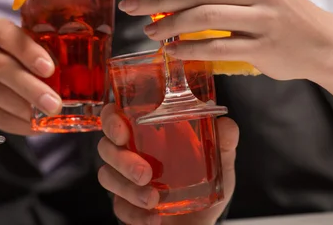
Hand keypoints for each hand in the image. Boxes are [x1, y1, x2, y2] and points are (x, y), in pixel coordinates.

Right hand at [0, 17, 61, 134]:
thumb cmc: (14, 55)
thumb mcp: (26, 46)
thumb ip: (46, 51)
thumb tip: (84, 72)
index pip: (8, 34)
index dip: (28, 52)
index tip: (49, 69)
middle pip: (1, 67)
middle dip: (31, 88)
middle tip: (54, 104)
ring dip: (22, 108)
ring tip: (45, 117)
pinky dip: (13, 123)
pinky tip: (32, 127)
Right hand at [97, 104, 238, 224]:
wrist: (203, 220)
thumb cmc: (204, 183)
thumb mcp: (219, 162)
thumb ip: (223, 143)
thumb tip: (226, 125)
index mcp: (146, 134)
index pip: (115, 118)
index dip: (110, 120)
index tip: (123, 130)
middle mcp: (130, 154)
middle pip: (106, 147)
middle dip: (121, 159)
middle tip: (144, 173)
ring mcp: (125, 181)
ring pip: (107, 176)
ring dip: (127, 188)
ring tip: (152, 198)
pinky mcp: (126, 207)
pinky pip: (118, 207)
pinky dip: (134, 213)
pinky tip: (153, 218)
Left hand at [118, 0, 332, 80]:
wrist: (322, 43)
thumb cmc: (280, 10)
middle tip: (131, 5)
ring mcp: (262, 18)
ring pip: (203, 18)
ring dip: (169, 25)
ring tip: (149, 31)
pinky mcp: (262, 47)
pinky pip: (216, 47)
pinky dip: (189, 49)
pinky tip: (172, 51)